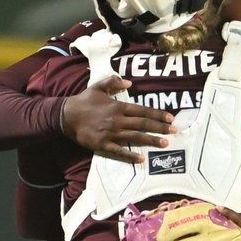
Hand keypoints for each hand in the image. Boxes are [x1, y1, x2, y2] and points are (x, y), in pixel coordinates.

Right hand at [61, 76, 176, 163]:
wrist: (66, 116)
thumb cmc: (83, 101)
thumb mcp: (98, 87)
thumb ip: (114, 82)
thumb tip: (129, 82)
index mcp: (117, 106)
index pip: (142, 111)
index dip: (157, 114)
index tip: (170, 118)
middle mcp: (117, 120)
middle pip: (142, 124)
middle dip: (160, 128)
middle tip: (174, 131)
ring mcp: (111, 133)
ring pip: (135, 137)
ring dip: (151, 140)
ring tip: (165, 143)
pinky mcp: (103, 144)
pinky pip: (119, 151)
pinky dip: (130, 155)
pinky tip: (141, 158)